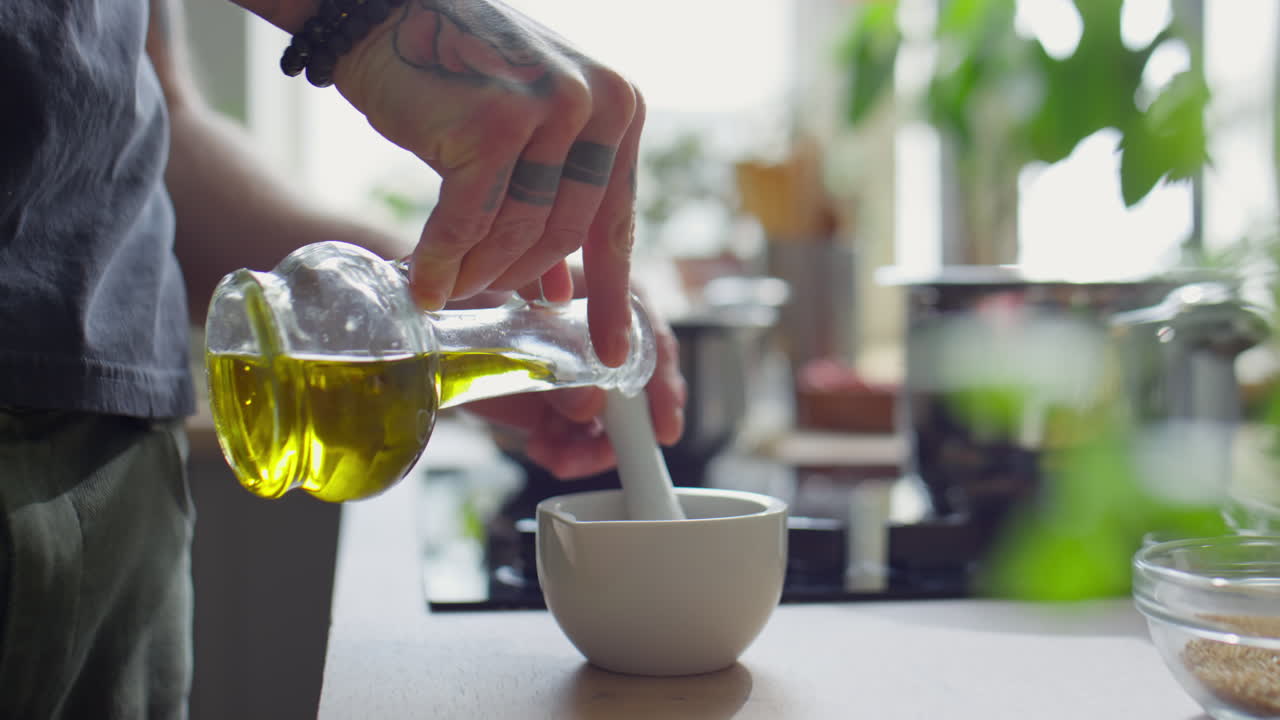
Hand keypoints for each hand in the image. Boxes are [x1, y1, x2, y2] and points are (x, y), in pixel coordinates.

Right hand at [334, 0, 643, 366]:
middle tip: (482, 302)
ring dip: (479, 273)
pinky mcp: (493, 124)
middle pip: (566, 235)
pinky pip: (470, 220)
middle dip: (519, 279)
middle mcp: (598, 104)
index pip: (617, 222)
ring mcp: (550, 110)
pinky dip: (443, 260)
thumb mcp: (526, 134)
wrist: (385, 13)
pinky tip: (423, 286)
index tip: (613, 356)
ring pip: (519, 232)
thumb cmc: (456, 76)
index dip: (612, 297)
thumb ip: (550, 205)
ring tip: (446, 290)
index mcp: (620, 107)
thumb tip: (559, 294)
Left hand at [460, 290, 685, 478]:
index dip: (664, 387)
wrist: (440, 317)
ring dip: (589, 450)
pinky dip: (563, 454)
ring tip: (557, 456)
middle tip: (606, 454)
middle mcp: (601, 342)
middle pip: (638, 395)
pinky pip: (573, 441)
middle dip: (628, 434)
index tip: (663, 427)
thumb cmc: (480, 291)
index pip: (653, 344)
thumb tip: (591, 406)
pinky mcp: (554, 406)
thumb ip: (559, 357)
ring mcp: (579, 378)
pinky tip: (542, 450)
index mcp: (606, 300)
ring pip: (608, 426)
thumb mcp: (519, 317)